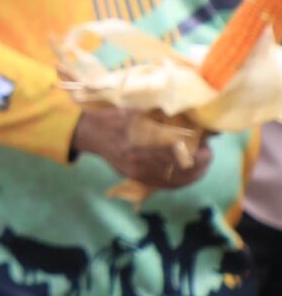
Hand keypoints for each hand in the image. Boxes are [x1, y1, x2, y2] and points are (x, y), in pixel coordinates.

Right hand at [71, 108, 211, 190]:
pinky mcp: (137, 178)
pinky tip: (187, 174)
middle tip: (206, 152)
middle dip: (201, 163)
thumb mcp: (137, 110)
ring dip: (194, 174)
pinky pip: (166, 185)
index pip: (180, 155)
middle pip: (182, 171)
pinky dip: (181, 181)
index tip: (206, 143)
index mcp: (140, 144)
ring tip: (201, 163)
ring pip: (177, 182)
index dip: (199, 152)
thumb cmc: (113, 117)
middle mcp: (140, 164)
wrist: (89, 132)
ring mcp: (139, 173)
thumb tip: (192, 112)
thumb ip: (162, 113)